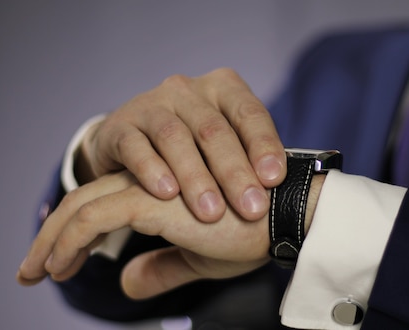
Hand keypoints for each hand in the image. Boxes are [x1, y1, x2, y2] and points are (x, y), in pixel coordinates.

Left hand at [16, 171, 270, 298]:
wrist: (281, 219)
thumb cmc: (250, 236)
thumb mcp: (197, 260)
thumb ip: (161, 268)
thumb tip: (126, 285)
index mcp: (159, 189)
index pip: (102, 204)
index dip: (71, 234)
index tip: (56, 265)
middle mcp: (149, 180)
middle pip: (82, 200)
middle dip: (50, 236)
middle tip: (29, 271)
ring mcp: (148, 186)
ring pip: (80, 206)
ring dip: (51, 241)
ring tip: (33, 274)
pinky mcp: (150, 198)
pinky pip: (93, 217)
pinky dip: (69, 241)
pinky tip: (59, 267)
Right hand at [76, 68, 285, 221]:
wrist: (133, 147)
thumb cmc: (194, 153)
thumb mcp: (225, 152)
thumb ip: (251, 166)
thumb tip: (288, 195)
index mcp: (223, 89)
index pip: (250, 114)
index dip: (264, 145)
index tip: (274, 179)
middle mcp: (188, 90)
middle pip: (214, 130)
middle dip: (234, 172)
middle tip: (250, 209)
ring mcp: (152, 104)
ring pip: (175, 137)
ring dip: (195, 177)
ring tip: (210, 213)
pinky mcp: (119, 125)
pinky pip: (136, 146)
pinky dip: (151, 169)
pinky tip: (166, 194)